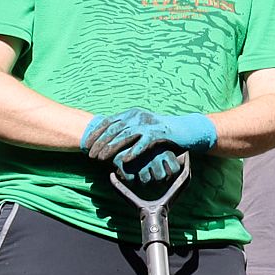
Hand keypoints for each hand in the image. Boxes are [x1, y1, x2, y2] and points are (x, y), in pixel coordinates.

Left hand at [82, 108, 216, 171]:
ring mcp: (149, 124)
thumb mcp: (142, 127)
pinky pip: (142, 144)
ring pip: (125, 136)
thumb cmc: (162, 132)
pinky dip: (132, 152)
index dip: (95, 134)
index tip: (87, 146)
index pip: (108, 122)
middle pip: (114, 129)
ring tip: (102, 159)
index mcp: (131, 113)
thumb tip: (108, 138)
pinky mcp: (159, 133)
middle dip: (100, 143)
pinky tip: (123, 161)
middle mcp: (138, 116)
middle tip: (91, 156)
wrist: (187, 130)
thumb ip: (127, 130)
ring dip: (111, 148)